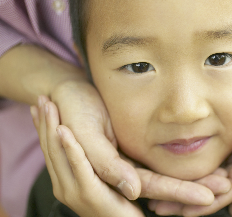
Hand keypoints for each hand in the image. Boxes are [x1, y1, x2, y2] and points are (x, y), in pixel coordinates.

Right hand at [32, 81, 215, 204]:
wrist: (64, 95)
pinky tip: (198, 170)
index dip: (178, 193)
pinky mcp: (126, 158)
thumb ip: (105, 164)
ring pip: (160, 182)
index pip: (148, 189)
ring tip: (221, 179)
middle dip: (192, 190)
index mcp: (103, 177)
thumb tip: (133, 191)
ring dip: (190, 182)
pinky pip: (154, 170)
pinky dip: (178, 171)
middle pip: (160, 190)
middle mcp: (115, 178)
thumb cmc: (73, 110)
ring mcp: (122, 169)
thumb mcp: (87, 134)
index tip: (208, 196)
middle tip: (225, 185)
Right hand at [32, 98, 143, 216]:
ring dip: (52, 129)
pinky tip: (64, 130)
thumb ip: (97, 164)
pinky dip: (70, 148)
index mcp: (68, 179)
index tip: (42, 107)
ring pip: (59, 154)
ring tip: (48, 105)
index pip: (53, 150)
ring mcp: (73, 191)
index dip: (45, 129)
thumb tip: (90, 150)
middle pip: (52, 149)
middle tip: (42, 99)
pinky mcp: (88, 193)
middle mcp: (65, 185)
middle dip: (45, 124)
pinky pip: (78, 165)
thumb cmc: (119, 202)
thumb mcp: (106, 174)